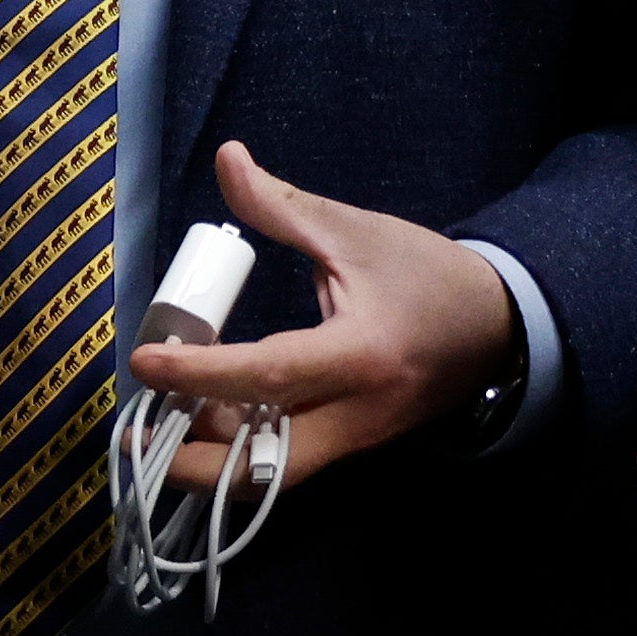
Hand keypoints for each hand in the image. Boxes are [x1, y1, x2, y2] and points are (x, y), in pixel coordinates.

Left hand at [120, 143, 521, 487]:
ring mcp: (359, 441)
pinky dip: (242, 450)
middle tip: (135, 434)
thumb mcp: (355, 232)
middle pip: (265, 468)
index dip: (198, 373)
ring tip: (160, 424)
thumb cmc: (426, 274)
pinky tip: (206, 420)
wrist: (501, 325)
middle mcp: (359, 415)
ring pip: (273, 475)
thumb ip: (284, 206)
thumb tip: (226, 159)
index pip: (267, 375)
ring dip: (213, 459)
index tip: (143, 361)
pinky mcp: (355, 448)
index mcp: (361, 354)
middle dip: (194, 463)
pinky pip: (289, 463)